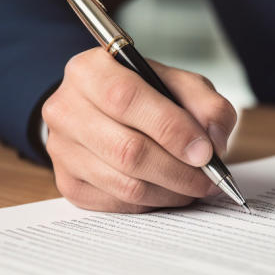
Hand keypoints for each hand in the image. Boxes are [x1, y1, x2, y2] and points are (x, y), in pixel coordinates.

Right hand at [41, 48, 236, 212]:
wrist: (100, 112)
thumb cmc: (141, 95)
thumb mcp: (177, 84)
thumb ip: (204, 103)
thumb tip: (213, 141)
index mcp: (90, 70)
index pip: (126, 98)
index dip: (171, 129)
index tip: (205, 151)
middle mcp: (65, 108)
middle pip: (127, 149)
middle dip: (177, 171)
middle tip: (207, 179)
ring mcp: (61, 149)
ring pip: (124, 184)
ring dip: (169, 191)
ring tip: (192, 186)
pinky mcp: (67, 182)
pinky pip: (117, 204)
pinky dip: (150, 204)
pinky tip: (166, 191)